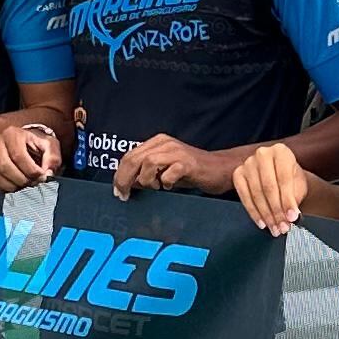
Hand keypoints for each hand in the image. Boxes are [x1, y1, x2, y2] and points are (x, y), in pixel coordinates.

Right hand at [0, 111, 62, 191]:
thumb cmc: (37, 146)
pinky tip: (12, 188)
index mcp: (13, 133)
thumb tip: (47, 173)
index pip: (18, 156)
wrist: (26, 145)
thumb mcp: (50, 147)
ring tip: (23, 187)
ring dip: (11, 186)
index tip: (41, 178)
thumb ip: (52, 158)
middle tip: (32, 184)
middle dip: (20, 180)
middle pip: (4, 167)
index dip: (31, 171)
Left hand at [111, 131, 231, 199]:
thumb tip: (126, 184)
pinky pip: (168, 173)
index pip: (129, 156)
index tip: (117, 191)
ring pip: (148, 163)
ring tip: (156, 187)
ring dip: (147, 180)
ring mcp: (177, 152)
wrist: (220, 170)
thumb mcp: (164, 171)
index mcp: (157, 143)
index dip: (120, 174)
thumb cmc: (191, 172)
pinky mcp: (188, 163)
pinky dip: (166, 183)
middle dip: (125, 179)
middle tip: (124, 195)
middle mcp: (165, 143)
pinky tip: (170, 186)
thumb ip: (145, 174)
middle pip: (134, 158)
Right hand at [229, 142, 310, 235]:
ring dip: (266, 215)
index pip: (284, 179)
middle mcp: (262, 154)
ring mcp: (248, 163)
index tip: (292, 217)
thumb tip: (291, 217)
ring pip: (257, 194)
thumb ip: (294, 200)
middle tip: (283, 227)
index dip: (288, 200)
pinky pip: (245, 197)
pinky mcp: (238, 174)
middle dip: (277, 211)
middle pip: (269, 187)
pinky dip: (254, 213)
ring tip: (275, 228)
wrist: (280, 175)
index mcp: (281, 151)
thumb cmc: (291, 179)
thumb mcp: (298, 186)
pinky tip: (262, 223)